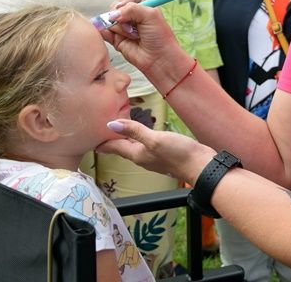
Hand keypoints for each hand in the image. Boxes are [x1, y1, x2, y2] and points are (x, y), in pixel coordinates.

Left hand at [98, 119, 214, 182]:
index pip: (114, 146)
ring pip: (134, 146)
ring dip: (124, 138)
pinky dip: (139, 137)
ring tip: (117, 129)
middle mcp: (143, 157)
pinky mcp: (164, 153)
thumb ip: (134, 131)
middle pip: (122, 147)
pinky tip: (141, 133)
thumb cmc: (178, 154)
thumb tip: (111, 124)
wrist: (201, 166)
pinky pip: (146, 144)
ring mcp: (154, 156)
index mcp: (137, 154)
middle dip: (111, 139)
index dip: (102, 140)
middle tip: (100, 130)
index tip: (90, 134)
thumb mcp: (154, 139)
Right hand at [100, 2, 182, 75]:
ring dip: (120, 27)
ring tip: (133, 36)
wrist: (159, 59)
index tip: (125, 6)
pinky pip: (104, 31)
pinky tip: (116, 36)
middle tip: (131, 25)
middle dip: (121, 15)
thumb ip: (131, 9)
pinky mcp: (116, 39)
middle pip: (115, 7)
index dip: (124, 0)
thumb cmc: (160, 37)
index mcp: (142, 5)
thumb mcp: (150, 15)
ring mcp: (123, 27)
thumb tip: (113, 14)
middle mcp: (131, 15)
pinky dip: (106, 32)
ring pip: (109, 20)